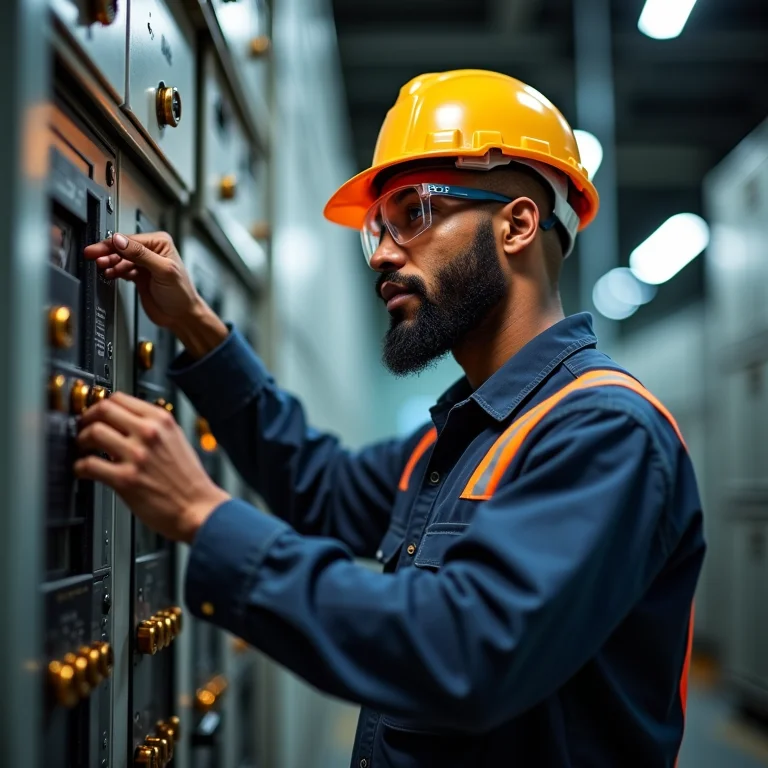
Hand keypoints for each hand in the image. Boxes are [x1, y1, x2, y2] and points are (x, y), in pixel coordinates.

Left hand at [74, 392, 230, 542]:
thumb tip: (125, 424)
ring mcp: (136, 455)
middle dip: (87, 418)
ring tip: (83, 449)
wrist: (198, 508)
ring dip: (81, 440)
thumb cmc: (189, 480)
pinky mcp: (125, 479)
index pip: (120, 398)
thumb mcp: (177, 440)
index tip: (95, 414)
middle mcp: (149, 433)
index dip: (100, 405)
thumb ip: (153, 428)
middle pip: (103, 410)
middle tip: (83, 428)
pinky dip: (80, 466)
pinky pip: (89, 464)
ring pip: (93, 433)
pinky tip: (84, 470)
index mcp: (161, 421)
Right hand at [84, 231, 201, 329]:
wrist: (181, 316)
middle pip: (122, 247)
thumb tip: (120, 240)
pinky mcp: (138, 275)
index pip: (130, 239)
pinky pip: (121, 269)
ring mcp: (144, 263)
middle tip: (92, 256)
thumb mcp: (163, 270)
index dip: (112, 244)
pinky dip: (113, 271)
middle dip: (107, 252)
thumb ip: (141, 254)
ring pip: (120, 258)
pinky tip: (108, 273)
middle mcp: (151, 251)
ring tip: (101, 267)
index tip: (97, 249)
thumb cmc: (181, 294)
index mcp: (160, 243)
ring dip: (109, 262)